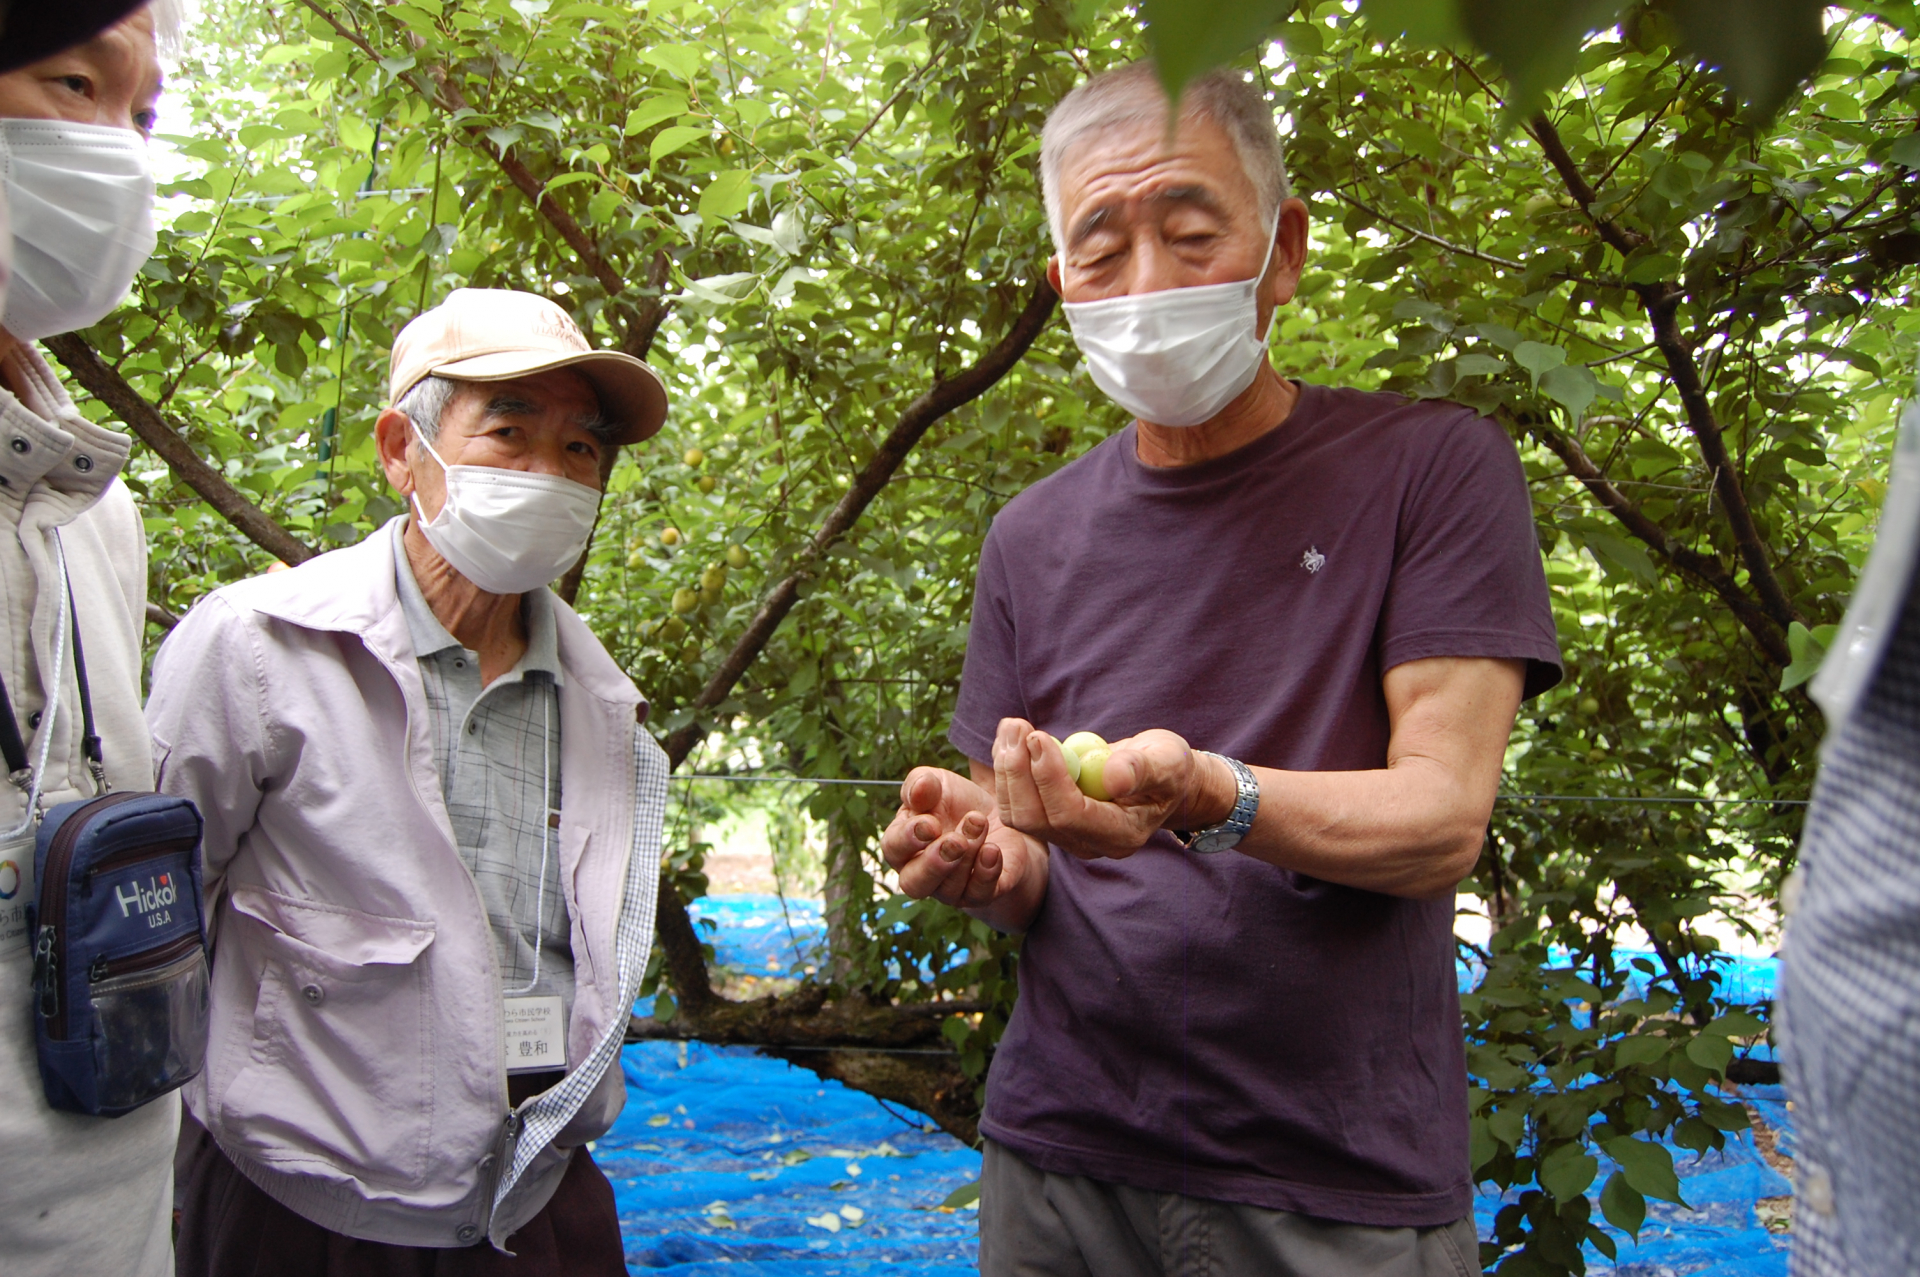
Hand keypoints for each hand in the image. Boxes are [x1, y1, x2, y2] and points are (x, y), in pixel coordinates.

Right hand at [881, 767, 1043, 909]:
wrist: (1000, 817)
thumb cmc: (957, 802)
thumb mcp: (939, 784)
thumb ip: (922, 783)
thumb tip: (920, 786)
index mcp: (902, 844)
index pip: (893, 848)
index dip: (909, 838)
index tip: (931, 823)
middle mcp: (922, 874)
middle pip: (914, 884)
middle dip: (934, 864)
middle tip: (956, 841)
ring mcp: (951, 889)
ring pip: (950, 889)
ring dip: (967, 856)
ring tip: (979, 823)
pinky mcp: (982, 893)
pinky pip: (980, 894)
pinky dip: (987, 873)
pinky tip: (993, 850)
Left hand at [991, 718, 1234, 859]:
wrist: (1159, 777)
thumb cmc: (1167, 766)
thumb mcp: (1167, 760)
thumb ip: (1143, 769)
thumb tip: (1113, 777)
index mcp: (1120, 834)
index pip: (1070, 814)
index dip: (1048, 777)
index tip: (1038, 736)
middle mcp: (1088, 843)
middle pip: (1035, 819)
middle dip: (1018, 771)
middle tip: (1016, 726)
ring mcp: (1066, 836)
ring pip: (1018, 813)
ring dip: (1008, 768)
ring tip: (1012, 726)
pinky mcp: (1050, 822)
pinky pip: (1017, 803)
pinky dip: (1008, 770)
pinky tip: (1010, 740)